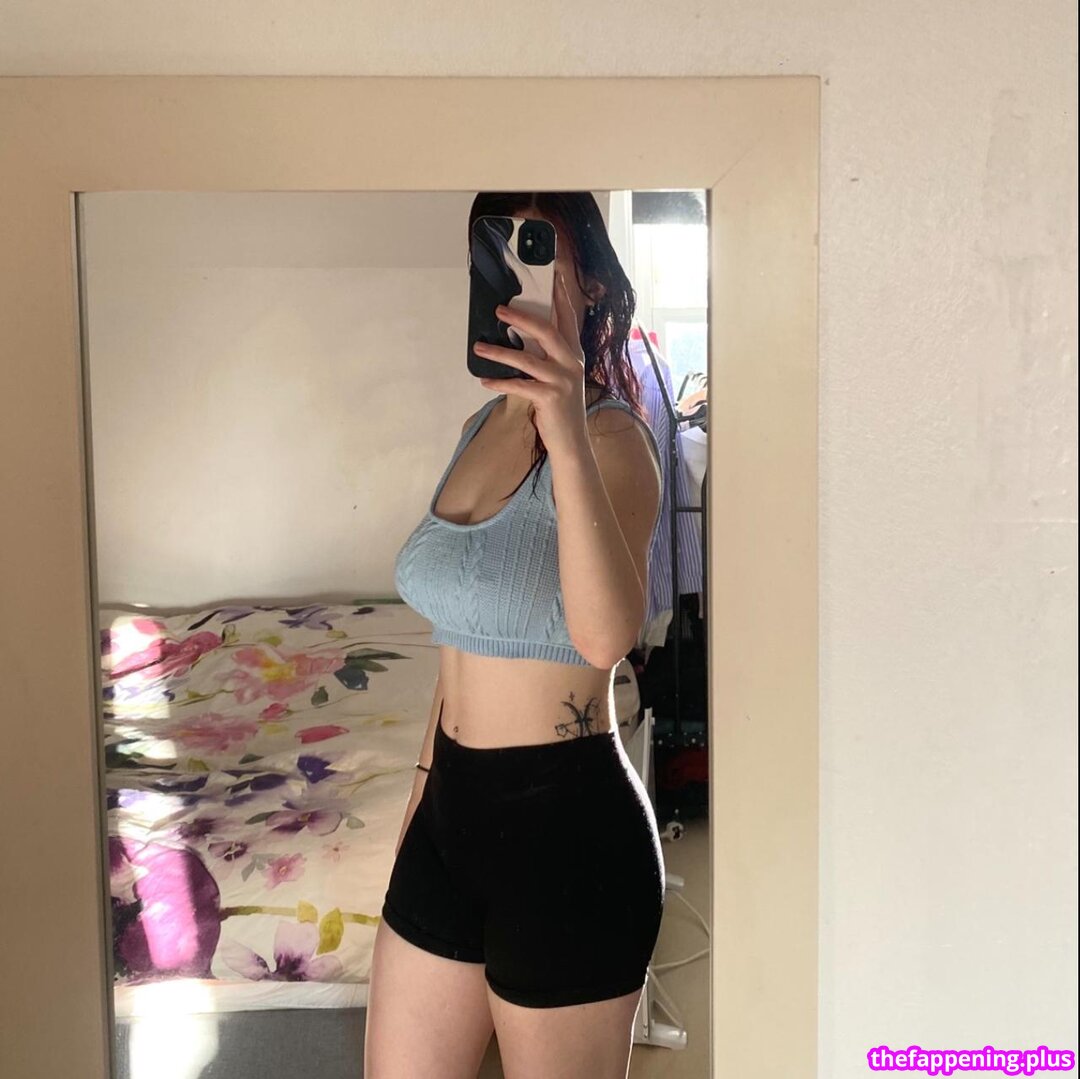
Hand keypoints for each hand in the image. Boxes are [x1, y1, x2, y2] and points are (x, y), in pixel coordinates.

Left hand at [472, 270, 587, 453]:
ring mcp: (562, 381)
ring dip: (499, 352)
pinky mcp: (549, 398)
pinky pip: (518, 385)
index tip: (555, 276)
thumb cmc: (561, 408)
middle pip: (547, 331)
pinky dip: (499, 382)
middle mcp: (571, 364)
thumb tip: (520, 338)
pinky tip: (485, 380)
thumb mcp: (560, 378)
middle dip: (521, 318)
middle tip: (500, 311)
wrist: (571, 442)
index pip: (568, 319)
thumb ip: (548, 357)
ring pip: (526, 359)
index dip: (561, 297)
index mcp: (574, 355)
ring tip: (479, 348)